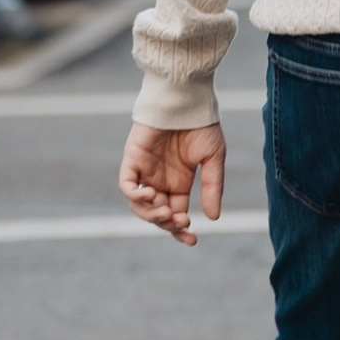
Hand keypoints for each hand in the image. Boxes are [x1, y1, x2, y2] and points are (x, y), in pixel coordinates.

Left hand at [120, 120, 223, 247]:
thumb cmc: (201, 125)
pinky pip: (126, 185)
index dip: (180, 231)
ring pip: (140, 205)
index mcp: (179, 183)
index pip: (175, 215)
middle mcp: (160, 181)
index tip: (192, 240)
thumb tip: (214, 218)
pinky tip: (151, 195)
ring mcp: (144, 171)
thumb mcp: (213, 159)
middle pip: (157, 215)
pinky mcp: (132, 160)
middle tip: (181, 221)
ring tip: (166, 212)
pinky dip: (135, 195)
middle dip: (167, 224)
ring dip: (151, 214)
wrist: (186, 100)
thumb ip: (212, 187)